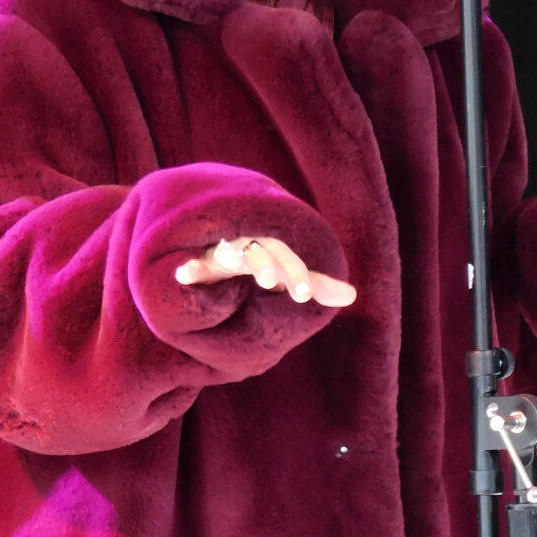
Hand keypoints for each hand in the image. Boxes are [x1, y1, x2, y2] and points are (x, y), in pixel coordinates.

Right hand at [174, 236, 355, 307]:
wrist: (221, 240)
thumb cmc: (260, 264)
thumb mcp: (288, 275)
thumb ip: (315, 284)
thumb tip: (352, 296)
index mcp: (274, 252)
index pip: (289, 260)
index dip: (296, 275)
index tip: (304, 296)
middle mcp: (250, 247)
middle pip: (261, 251)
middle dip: (267, 265)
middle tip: (270, 282)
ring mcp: (223, 253)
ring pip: (229, 253)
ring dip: (230, 257)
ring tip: (231, 263)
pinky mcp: (200, 263)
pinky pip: (194, 264)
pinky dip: (190, 268)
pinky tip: (184, 274)